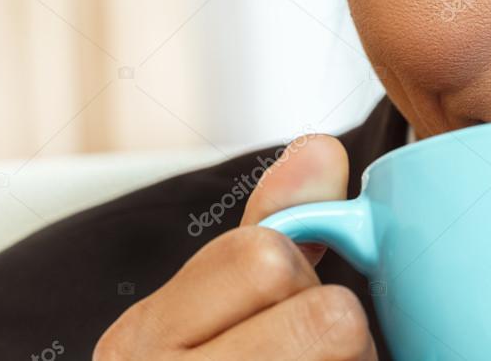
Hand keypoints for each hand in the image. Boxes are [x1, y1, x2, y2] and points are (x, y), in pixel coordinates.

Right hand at [94, 134, 377, 359]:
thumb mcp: (211, 305)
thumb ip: (266, 226)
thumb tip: (319, 150)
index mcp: (141, 340)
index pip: (269, 258)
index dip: (297, 274)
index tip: (280, 302)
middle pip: (330, 320)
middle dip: (339, 334)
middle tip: (308, 359)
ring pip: (349, 350)